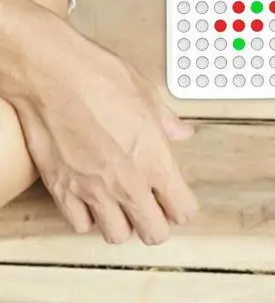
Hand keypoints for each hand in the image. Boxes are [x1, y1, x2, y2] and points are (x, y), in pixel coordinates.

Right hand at [2, 2, 197, 244]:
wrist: (52, 77)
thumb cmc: (99, 78)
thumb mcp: (146, 94)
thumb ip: (166, 121)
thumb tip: (181, 131)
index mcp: (154, 159)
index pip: (181, 208)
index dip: (183, 208)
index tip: (182, 203)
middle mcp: (126, 182)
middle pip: (153, 233)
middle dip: (158, 224)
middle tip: (156, 210)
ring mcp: (92, 190)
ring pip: (117, 235)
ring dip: (124, 223)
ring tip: (125, 207)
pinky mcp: (62, 191)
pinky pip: (80, 224)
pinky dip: (89, 218)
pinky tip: (93, 200)